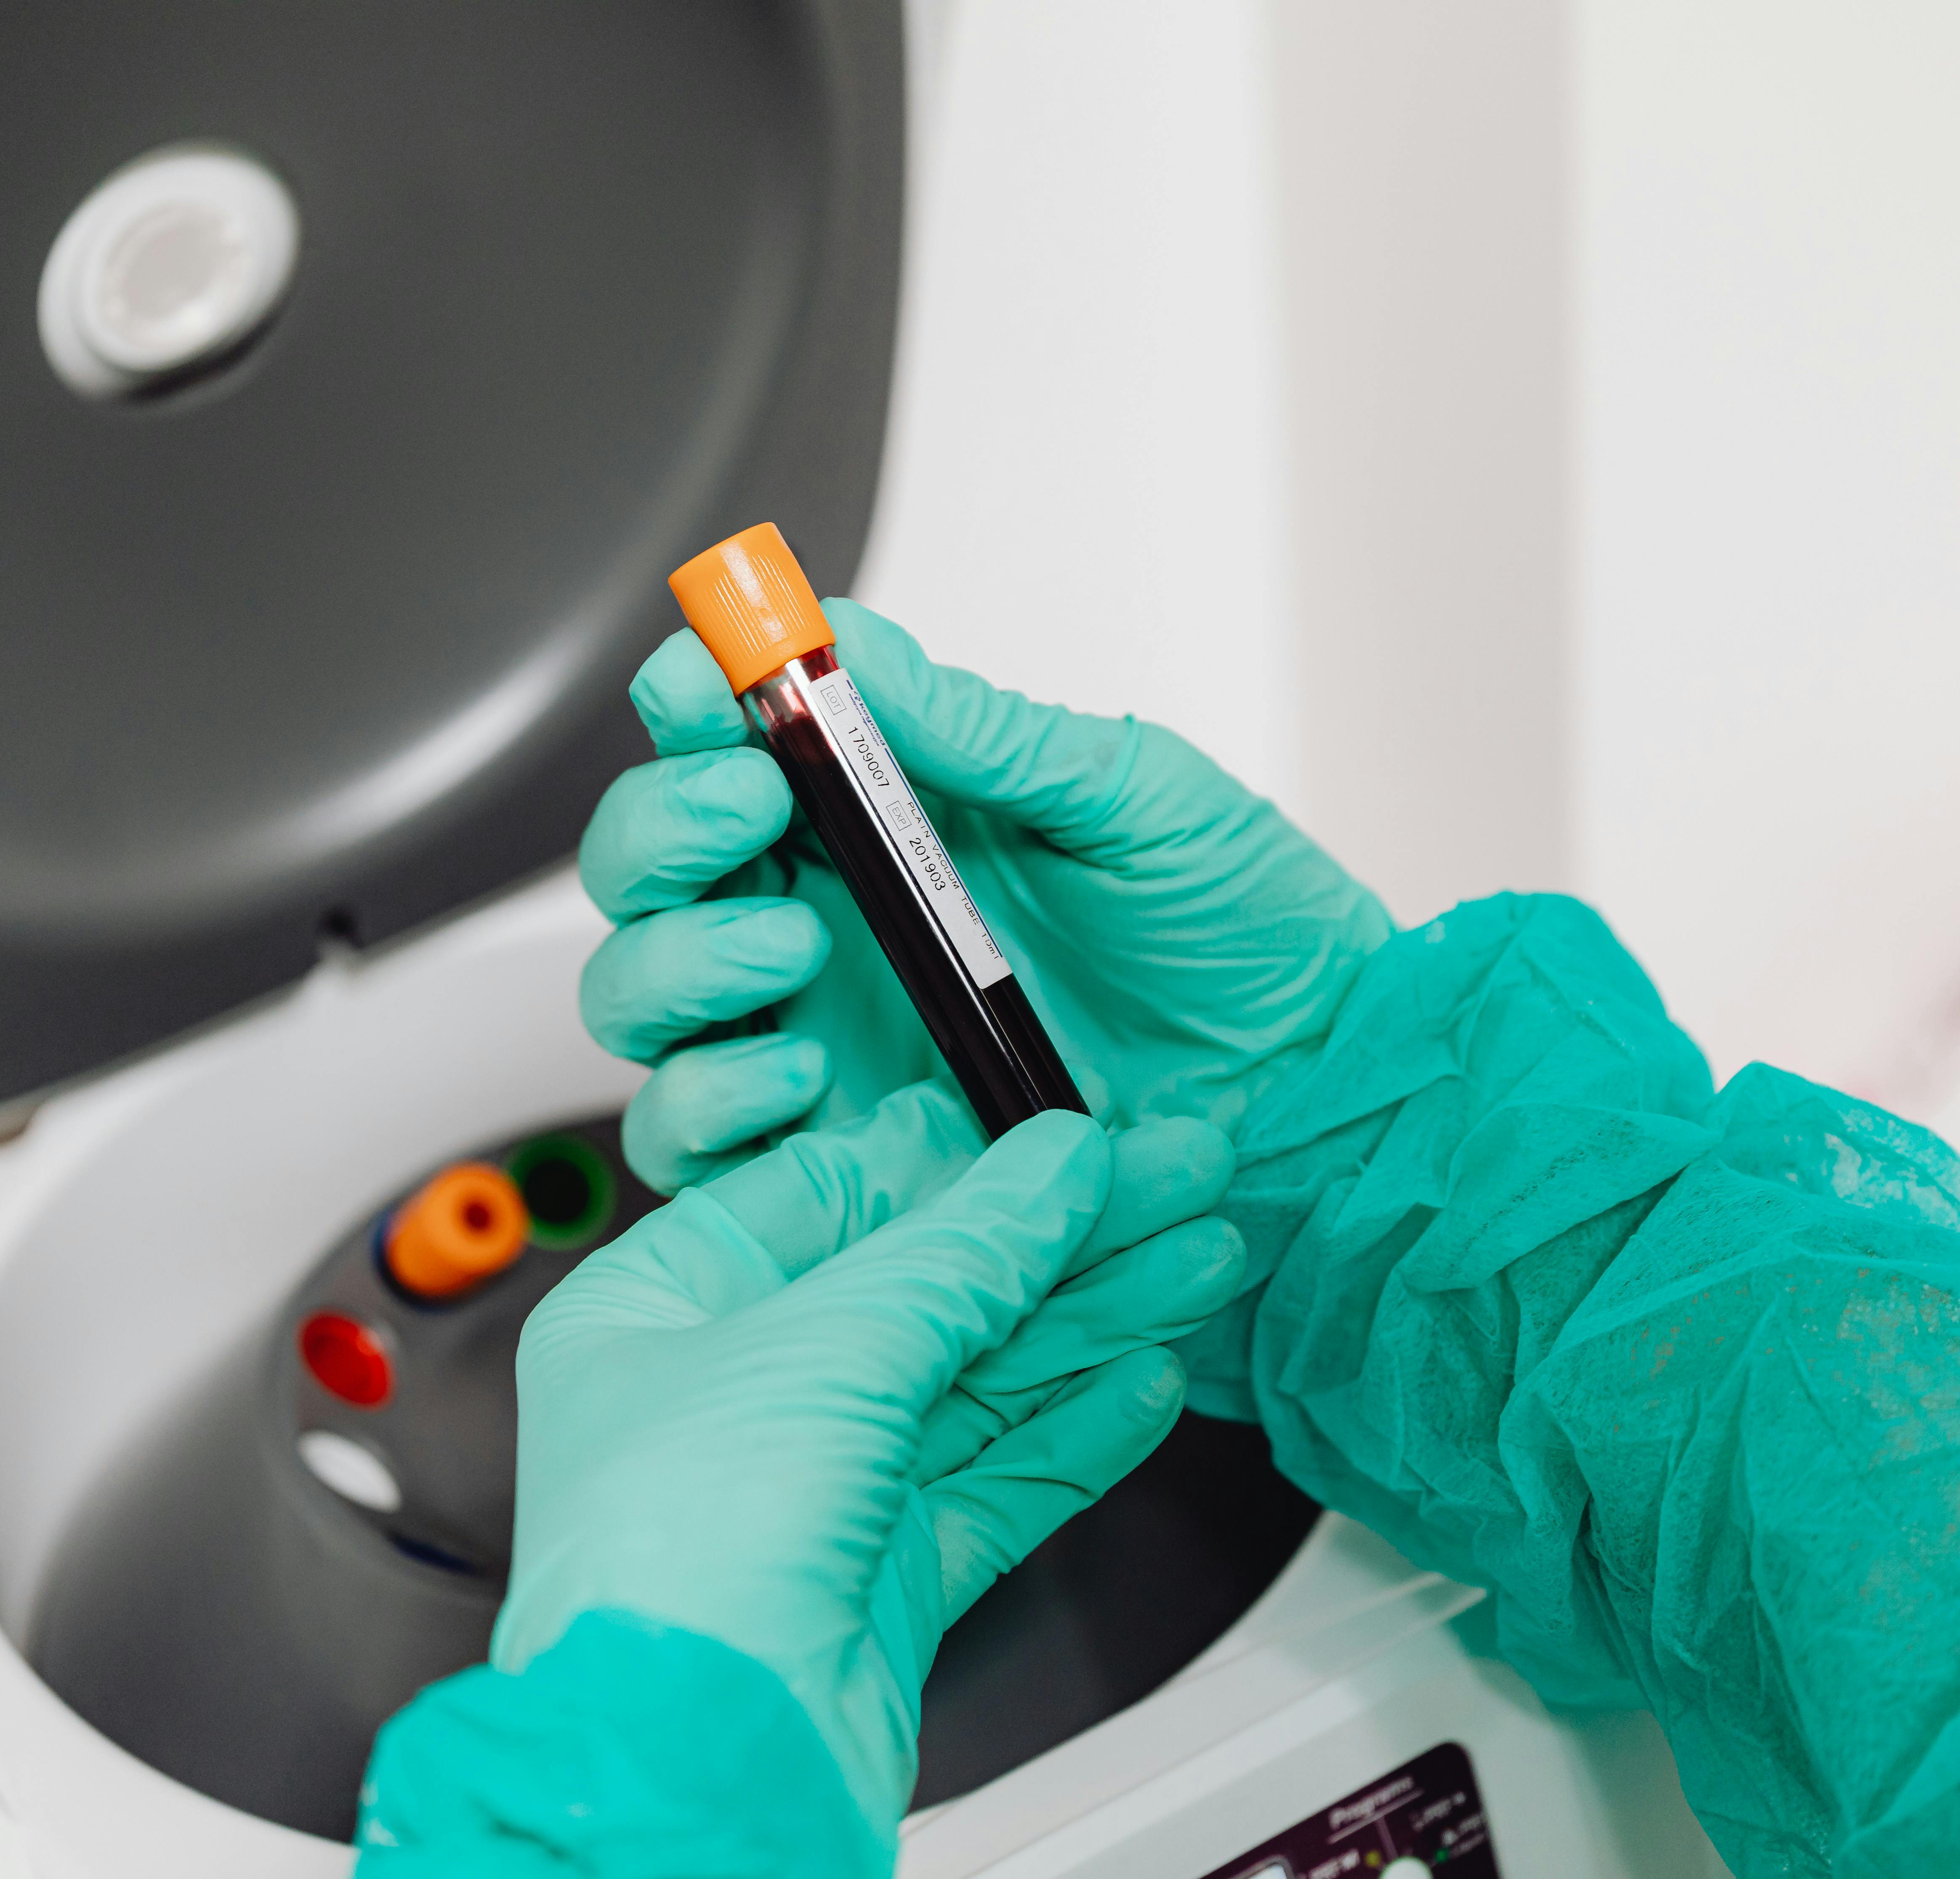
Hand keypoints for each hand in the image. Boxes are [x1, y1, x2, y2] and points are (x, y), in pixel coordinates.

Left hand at [489, 1085, 1244, 1837]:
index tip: (1058, 1129)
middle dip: (1062, 1237)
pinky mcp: (880, 1577)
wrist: (694, 1766)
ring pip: (978, 1381)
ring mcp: (811, 1489)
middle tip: (1173, 1179)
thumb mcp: (830, 1344)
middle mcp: (732, 1394)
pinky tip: (1146, 1380)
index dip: (954, 1159)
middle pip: (926, 1288)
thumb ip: (961, 1252)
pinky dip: (1076, 1431)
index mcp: (661, 1310)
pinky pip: (996, 1483)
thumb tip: (1052, 1165)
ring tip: (1197, 1260)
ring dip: (1095, 1317)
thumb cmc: (677, 1562)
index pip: (826, 1198)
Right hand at [577, 600, 1391, 1192]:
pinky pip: (694, 1143)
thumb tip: (851, 639)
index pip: (728, 748)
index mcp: (885, 826)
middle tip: (750, 809)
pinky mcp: (837, 1158)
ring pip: (639, 1001)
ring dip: (675, 963)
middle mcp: (830, 930)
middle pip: (643, 874)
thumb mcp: (1130, 799)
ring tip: (793, 948)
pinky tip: (803, 1074)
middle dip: (662, 831)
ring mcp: (821, 1044)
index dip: (691, 707)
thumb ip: (980, 729)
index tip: (711, 688)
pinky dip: (710, 1100)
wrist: (1320, 1090)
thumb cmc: (1247, 939)